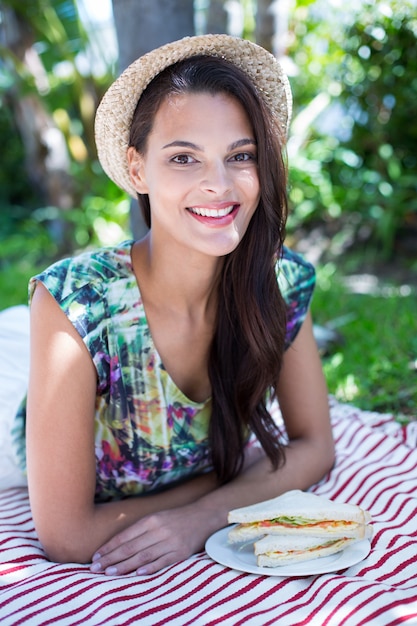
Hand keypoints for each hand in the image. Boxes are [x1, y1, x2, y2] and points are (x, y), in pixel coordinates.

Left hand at [89, 503, 214, 575]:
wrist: (203, 516)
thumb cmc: (176, 519)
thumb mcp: (157, 518)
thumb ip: (140, 530)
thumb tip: (117, 544)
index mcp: (150, 520)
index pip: (125, 536)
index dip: (109, 547)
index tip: (95, 557)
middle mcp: (158, 530)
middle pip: (130, 547)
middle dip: (111, 559)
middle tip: (95, 568)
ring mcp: (170, 541)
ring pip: (143, 556)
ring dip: (124, 566)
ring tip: (109, 573)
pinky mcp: (181, 552)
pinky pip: (163, 561)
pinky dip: (151, 568)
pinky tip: (139, 573)